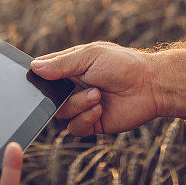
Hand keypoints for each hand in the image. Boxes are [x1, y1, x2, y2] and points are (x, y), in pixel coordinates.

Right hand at [31, 42, 159, 135]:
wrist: (151, 86)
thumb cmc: (123, 64)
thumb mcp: (89, 56)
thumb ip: (61, 64)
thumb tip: (34, 67)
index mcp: (70, 66)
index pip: (44, 72)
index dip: (39, 76)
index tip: (40, 78)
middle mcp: (73, 86)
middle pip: (48, 97)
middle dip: (58, 95)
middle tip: (74, 88)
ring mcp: (82, 104)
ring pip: (61, 113)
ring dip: (78, 105)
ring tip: (97, 96)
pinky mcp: (92, 122)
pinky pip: (74, 128)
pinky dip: (84, 119)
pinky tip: (99, 109)